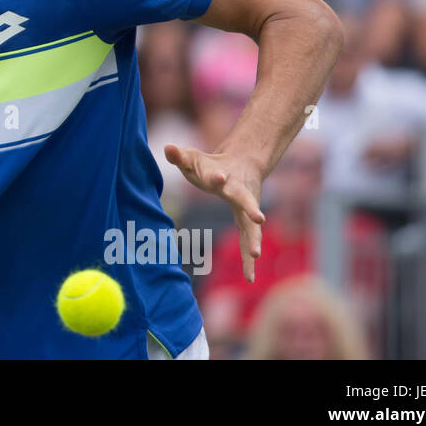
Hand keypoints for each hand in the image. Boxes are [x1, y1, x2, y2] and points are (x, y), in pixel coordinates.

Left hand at [164, 144, 265, 282]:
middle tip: (259, 217)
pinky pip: (248, 242)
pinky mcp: (248, 222)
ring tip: (255, 255)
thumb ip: (179, 155)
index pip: (219, 177)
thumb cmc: (210, 165)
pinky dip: (248, 260)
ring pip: (251, 226)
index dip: (217, 177)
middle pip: (245, 201)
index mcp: (223, 177)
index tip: (218, 177)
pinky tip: (249, 279)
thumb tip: (167, 146)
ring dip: (253, 240)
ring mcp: (247, 209)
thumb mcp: (193, 158)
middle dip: (250, 208)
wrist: (242, 165)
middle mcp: (239, 193)